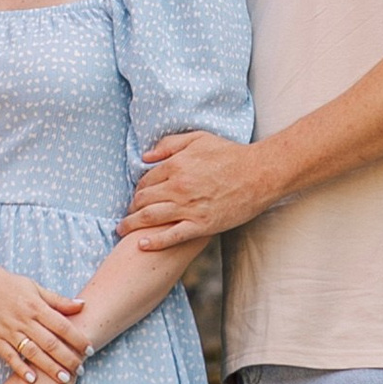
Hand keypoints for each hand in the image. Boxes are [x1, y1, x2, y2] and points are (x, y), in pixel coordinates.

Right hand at [0, 257, 86, 382]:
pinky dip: (20, 368)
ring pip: (33, 353)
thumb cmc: (9, 285)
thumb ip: (58, 300)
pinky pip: (9, 357)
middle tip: (81, 369)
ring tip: (64, 379)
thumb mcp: (35, 287)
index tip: (89, 349)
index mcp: (35, 306)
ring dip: (49, 367)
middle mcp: (24, 319)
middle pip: (50, 342)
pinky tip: (32, 380)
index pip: (61, 325)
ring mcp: (9, 331)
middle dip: (67, 357)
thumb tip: (82, 305)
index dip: (77, 338)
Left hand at [120, 132, 270, 250]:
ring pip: (151, 218)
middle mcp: (179, 187)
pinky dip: (154, 242)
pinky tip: (141, 244)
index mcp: (177, 165)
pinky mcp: (201, 225)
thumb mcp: (199, 139)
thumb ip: (170, 145)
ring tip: (123, 229)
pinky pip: (171, 236)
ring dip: (132, 224)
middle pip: (143, 200)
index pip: (145, 180)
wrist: (259, 174)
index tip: (136, 195)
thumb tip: (145, 156)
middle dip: (131, 207)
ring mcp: (189, 208)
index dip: (137, 188)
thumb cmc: (230, 154)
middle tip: (127, 213)